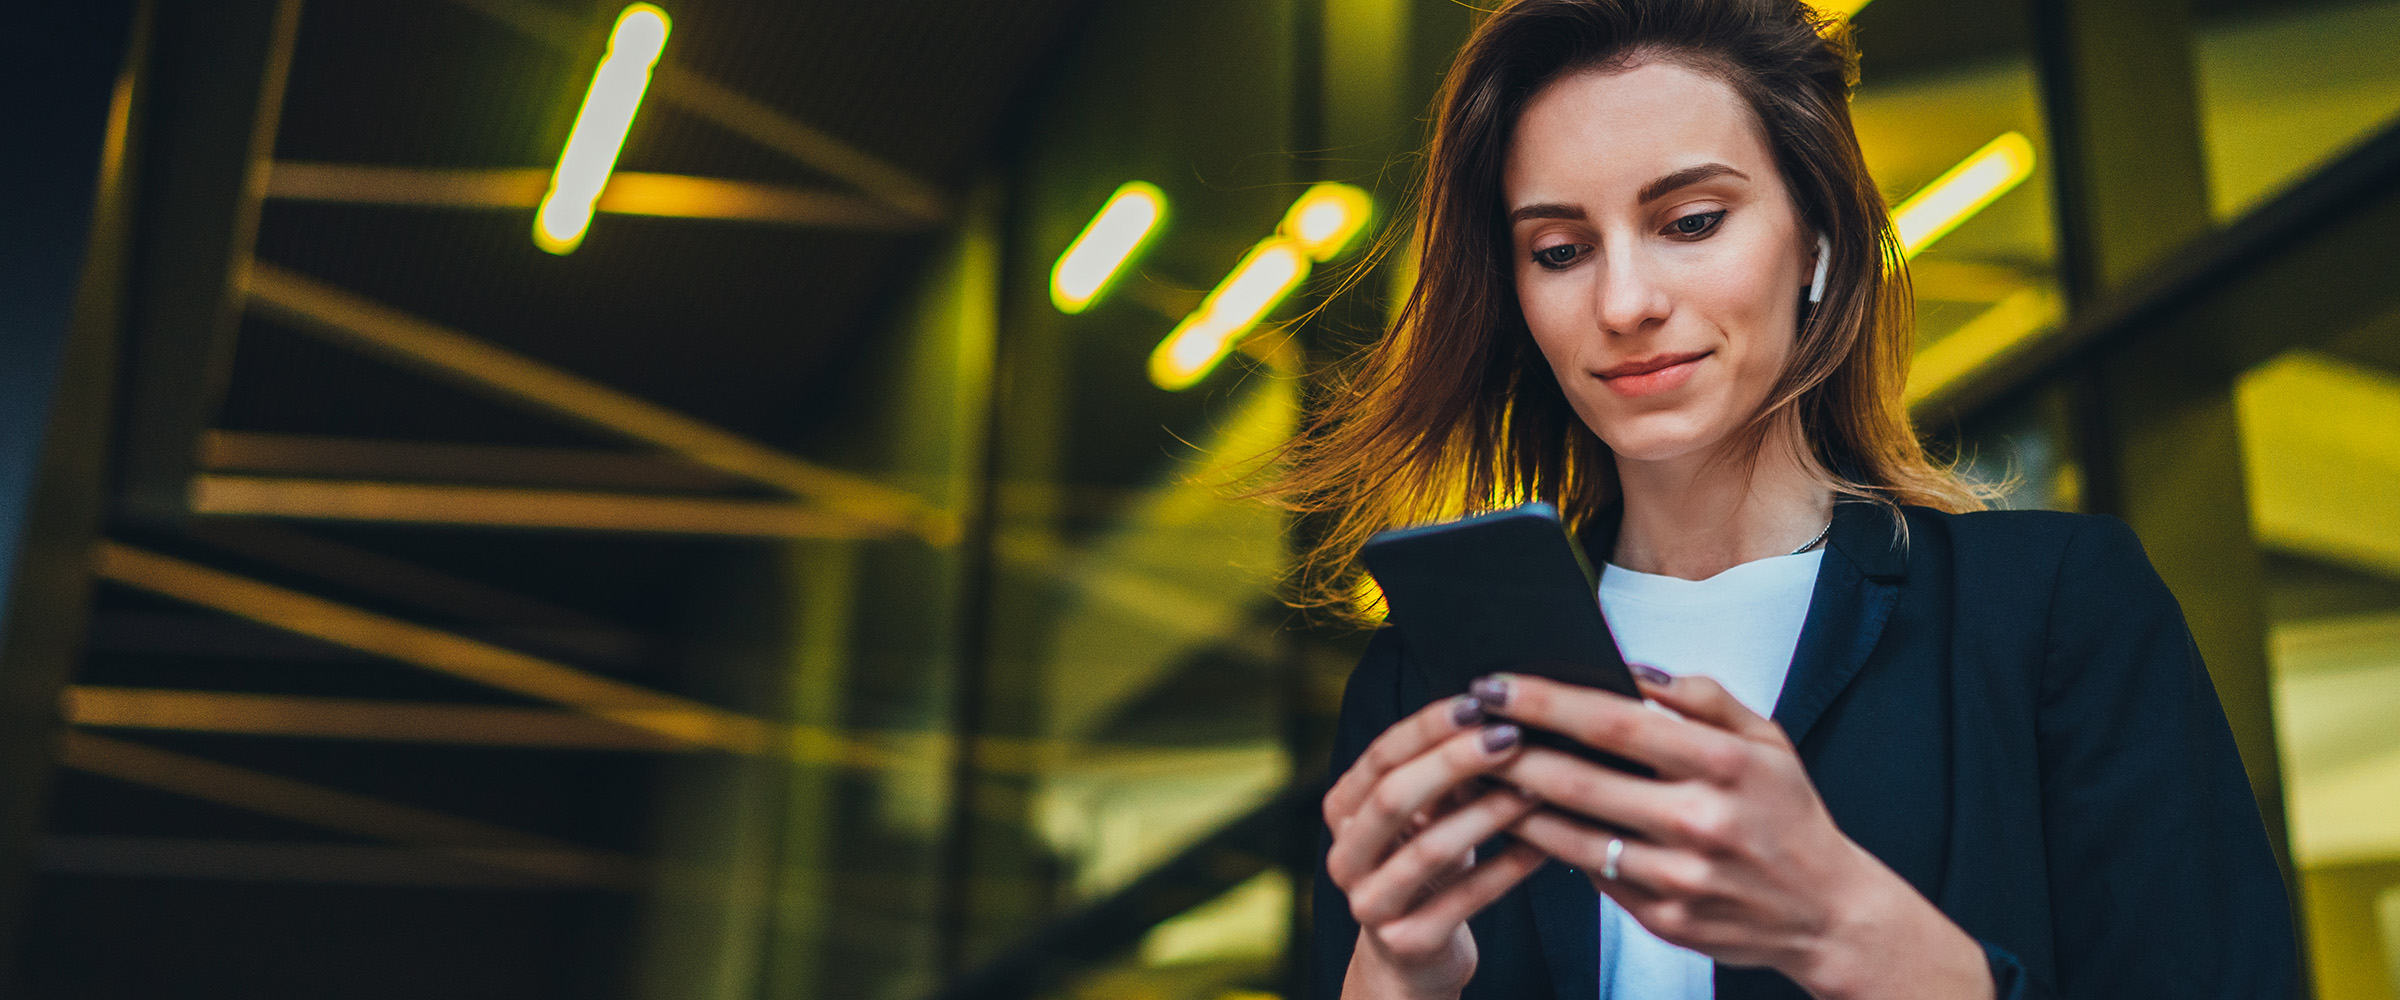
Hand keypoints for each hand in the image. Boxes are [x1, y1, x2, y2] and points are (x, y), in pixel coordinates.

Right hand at [1322, 693, 1548, 999]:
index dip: (1427, 727)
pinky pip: (1465, 899)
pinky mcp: (1408, 942)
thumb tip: (1496, 713)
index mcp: (1342, 812)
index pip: (1380, 757)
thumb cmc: (1424, 866)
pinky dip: (1509, 868)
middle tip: (1510, 738)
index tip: (1478, 702)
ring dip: (1490, 812)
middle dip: (1454, 762)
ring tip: (1539, 787)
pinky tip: (1546, 846)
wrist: (1411, 957)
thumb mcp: (1426, 816)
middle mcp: (1344, 857)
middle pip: (1393, 797)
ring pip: (1431, 848)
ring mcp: (1370, 903)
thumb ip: (1445, 774)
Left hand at [1476, 671, 1993, 999]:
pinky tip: (1516, 819)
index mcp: (1725, 766)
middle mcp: (1699, 824)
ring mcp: (1678, 880)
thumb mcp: (1766, 740)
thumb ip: (1701, 698)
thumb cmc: (1786, 811)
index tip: (1496, 680)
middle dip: (1509, 749)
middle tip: (1461, 723)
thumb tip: (1629, 667)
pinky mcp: (1662, 920)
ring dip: (1512, 803)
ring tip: (1471, 771)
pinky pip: (1589, 875)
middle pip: (1578, 782)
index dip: (1548, 700)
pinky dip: (1547, 846)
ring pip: (1570, 836)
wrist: (1826, 913)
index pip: (1617, 723)